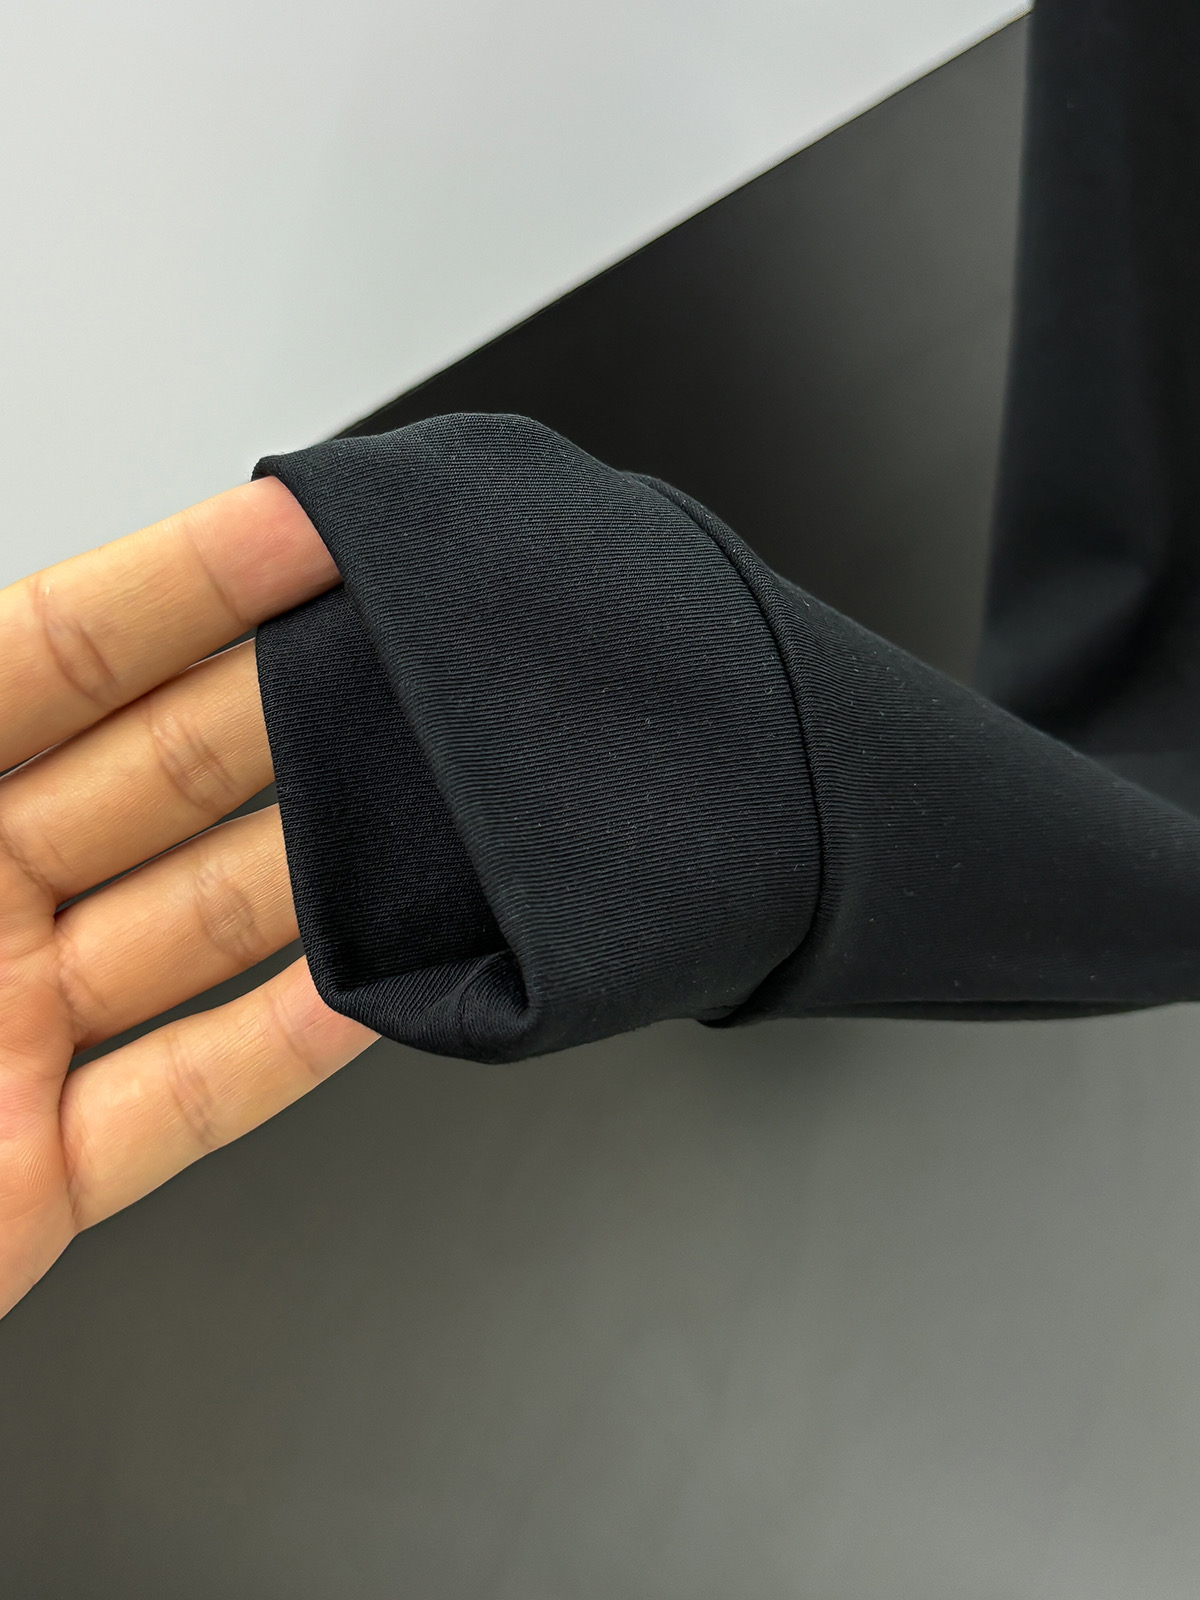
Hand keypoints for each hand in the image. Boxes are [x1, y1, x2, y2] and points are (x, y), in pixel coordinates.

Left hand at [0, 480, 378, 1319]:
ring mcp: (3, 1034)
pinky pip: (183, 1102)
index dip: (181, 585)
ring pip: (190, 930)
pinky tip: (363, 995)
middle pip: (149, 778)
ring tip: (421, 813)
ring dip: (309, 870)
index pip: (50, 658)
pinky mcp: (36, 1173)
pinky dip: (279, 1055)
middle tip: (402, 656)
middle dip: (281, 706)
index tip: (299, 535)